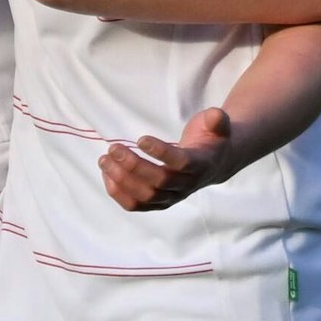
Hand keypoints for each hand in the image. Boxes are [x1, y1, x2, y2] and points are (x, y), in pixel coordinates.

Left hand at [98, 107, 232, 210]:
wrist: (215, 163)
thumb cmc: (210, 140)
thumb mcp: (216, 127)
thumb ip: (216, 120)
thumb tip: (216, 115)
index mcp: (200, 164)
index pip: (181, 163)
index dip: (161, 152)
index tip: (140, 138)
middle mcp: (186, 184)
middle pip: (159, 182)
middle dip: (134, 166)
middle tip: (113, 149)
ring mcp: (172, 196)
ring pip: (146, 196)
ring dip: (122, 180)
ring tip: (104, 160)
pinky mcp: (159, 201)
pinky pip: (137, 205)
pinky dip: (119, 193)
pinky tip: (107, 174)